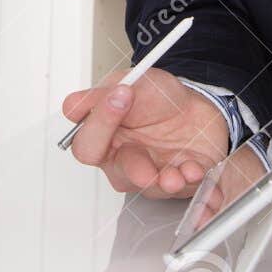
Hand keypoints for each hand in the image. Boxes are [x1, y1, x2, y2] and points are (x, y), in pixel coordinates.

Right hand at [60, 68, 229, 198]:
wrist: (198, 102)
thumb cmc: (159, 97)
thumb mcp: (131, 83)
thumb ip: (102, 94)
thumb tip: (74, 106)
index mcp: (106, 139)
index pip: (88, 147)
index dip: (99, 125)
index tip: (119, 97)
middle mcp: (126, 161)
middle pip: (121, 176)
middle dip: (136, 171)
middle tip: (146, 166)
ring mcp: (154, 173)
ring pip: (154, 188)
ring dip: (167, 181)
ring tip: (179, 173)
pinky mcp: (182, 179)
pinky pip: (188, 189)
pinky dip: (194, 182)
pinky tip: (195, 170)